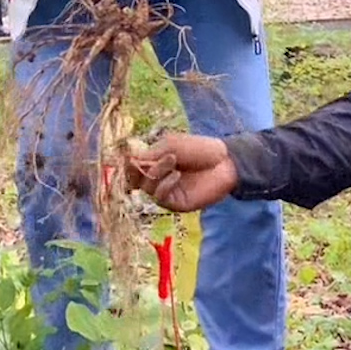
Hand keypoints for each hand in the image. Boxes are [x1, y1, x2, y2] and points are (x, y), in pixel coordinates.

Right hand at [124, 132, 238, 211]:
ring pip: (146, 188)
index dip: (127, 164)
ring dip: (156, 172)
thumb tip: (126, 160)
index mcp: (153, 163)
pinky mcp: (175, 204)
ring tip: (173, 161)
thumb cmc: (198, 149)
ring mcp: (165, 192)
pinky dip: (165, 185)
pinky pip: (160, 198)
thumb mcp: (170, 145)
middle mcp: (156, 179)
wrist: (224, 161)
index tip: (128, 157)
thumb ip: (148, 155)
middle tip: (151, 158)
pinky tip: (177, 176)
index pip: (131, 168)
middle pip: (133, 180)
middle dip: (139, 168)